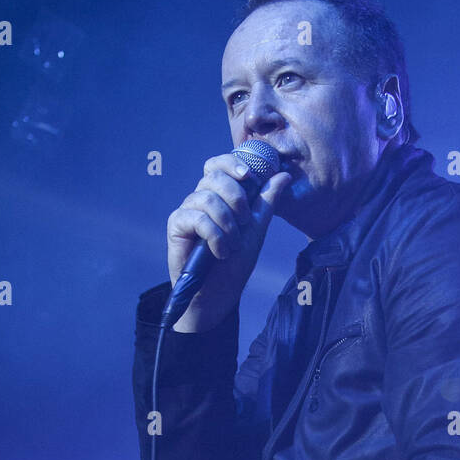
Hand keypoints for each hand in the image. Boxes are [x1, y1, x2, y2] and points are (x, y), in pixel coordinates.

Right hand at [167, 152, 291, 331]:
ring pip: (207, 198)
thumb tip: (283, 174)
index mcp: (220, 195)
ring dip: (227, 223)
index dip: (233, 163)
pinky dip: (214, 235)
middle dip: (236, 196)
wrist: (219, 296)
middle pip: (213, 175)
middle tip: (245, 221)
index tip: (250, 176)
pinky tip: (220, 252)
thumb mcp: (256, 230)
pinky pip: (196, 218)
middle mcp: (201, 199)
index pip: (221, 164)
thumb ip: (267, 202)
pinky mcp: (176, 226)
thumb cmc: (235, 265)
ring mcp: (187, 211)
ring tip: (232, 245)